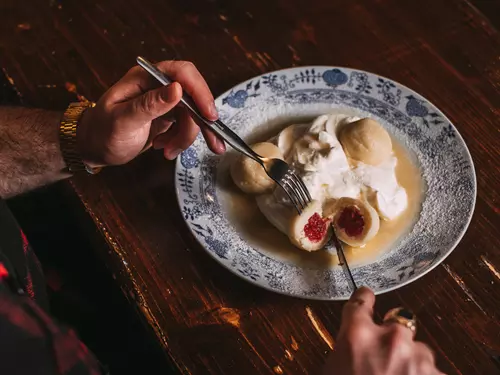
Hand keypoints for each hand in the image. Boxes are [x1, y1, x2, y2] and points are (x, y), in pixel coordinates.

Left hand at [77, 60, 225, 166]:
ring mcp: (165, 101)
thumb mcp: (123, 120)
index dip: (200, 92)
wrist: (94, 148)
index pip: (182, 74)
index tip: (210, 115)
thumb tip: (177, 89)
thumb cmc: (101, 132)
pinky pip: (186, 126)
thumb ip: (149, 104)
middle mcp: (158, 85)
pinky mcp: (168, 116)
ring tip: (169, 152)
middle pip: (194, 97)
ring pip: (193, 116)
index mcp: (146, 77)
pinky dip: (181, 141)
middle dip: (203, 122)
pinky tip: (165, 149)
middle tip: (214, 144)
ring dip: (187, 137)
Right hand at [322, 287, 443, 374]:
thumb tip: (353, 346)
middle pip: (397, 322)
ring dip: (411, 361)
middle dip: (393, 337)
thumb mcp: (332, 371)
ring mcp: (416, 358)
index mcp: (356, 335)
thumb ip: (347, 350)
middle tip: (384, 358)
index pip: (361, 301)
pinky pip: (431, 371)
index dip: (365, 298)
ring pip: (418, 348)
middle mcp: (389, 339)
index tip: (368, 296)